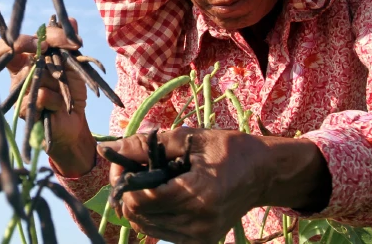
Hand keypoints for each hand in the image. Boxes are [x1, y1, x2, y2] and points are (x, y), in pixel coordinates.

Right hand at [0, 18, 95, 175]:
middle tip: (56, 48)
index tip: (45, 40)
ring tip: (66, 87)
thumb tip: (71, 20)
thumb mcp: (74, 63)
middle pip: (14, 51)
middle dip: (38, 46)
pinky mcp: (24, 110)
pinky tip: (62, 105)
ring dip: (56, 77)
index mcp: (24, 59)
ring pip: (32, 73)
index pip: (5, 44)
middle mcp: (17, 73)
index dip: (19, 38)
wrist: (75, 122)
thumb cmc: (71, 89)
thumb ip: (69, 42)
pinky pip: (41, 95)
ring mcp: (18, 91)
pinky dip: (58, 98)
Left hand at [100, 127, 330, 242]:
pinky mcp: (202, 242)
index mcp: (198, 194)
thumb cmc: (227, 149)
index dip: (123, 183)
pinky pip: (162, 233)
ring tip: (151, 183)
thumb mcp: (187, 138)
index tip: (122, 165)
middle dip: (128, 193)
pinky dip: (154, 216)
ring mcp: (202, 236)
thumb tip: (109, 148)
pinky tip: (163, 197)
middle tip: (134, 172)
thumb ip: (145, 145)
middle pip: (140, 217)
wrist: (262, 173)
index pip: (142, 200)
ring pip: (147, 228)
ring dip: (140, 206)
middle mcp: (199, 222)